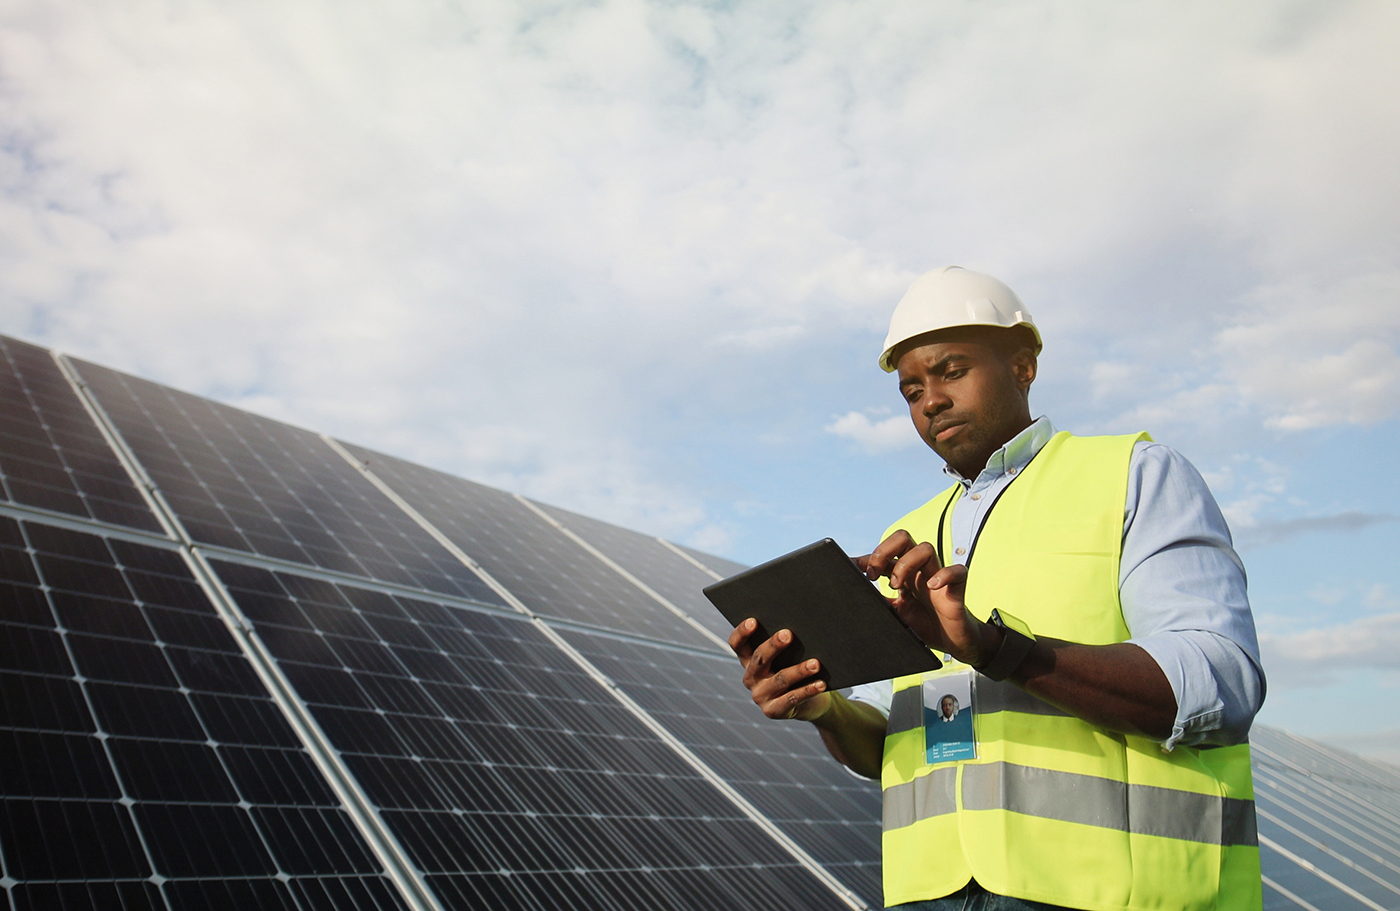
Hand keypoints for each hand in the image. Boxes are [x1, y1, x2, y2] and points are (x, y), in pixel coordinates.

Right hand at [728, 619, 830, 720]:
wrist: (810, 704)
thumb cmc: (798, 673)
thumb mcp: (788, 658)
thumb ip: (786, 646)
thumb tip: (801, 628)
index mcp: (749, 661)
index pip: (738, 645)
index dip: (742, 633)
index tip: (753, 621)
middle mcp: (751, 678)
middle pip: (759, 659)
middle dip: (773, 645)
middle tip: (788, 634)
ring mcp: (760, 696)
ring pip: (779, 679)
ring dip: (798, 670)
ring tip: (815, 664)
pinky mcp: (773, 711)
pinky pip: (792, 698)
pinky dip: (808, 690)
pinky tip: (820, 683)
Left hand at [855, 529, 999, 666]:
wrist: (951, 644)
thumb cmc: (924, 627)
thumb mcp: (895, 616)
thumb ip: (880, 604)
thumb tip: (856, 600)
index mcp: (904, 575)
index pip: (884, 555)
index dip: (866, 558)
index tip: (851, 567)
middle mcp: (919, 571)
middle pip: (903, 539)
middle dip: (884, 550)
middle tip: (874, 574)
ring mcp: (938, 577)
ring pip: (925, 548)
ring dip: (906, 563)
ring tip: (897, 585)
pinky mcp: (956, 588)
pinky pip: (957, 571)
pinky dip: (945, 575)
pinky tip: (932, 586)